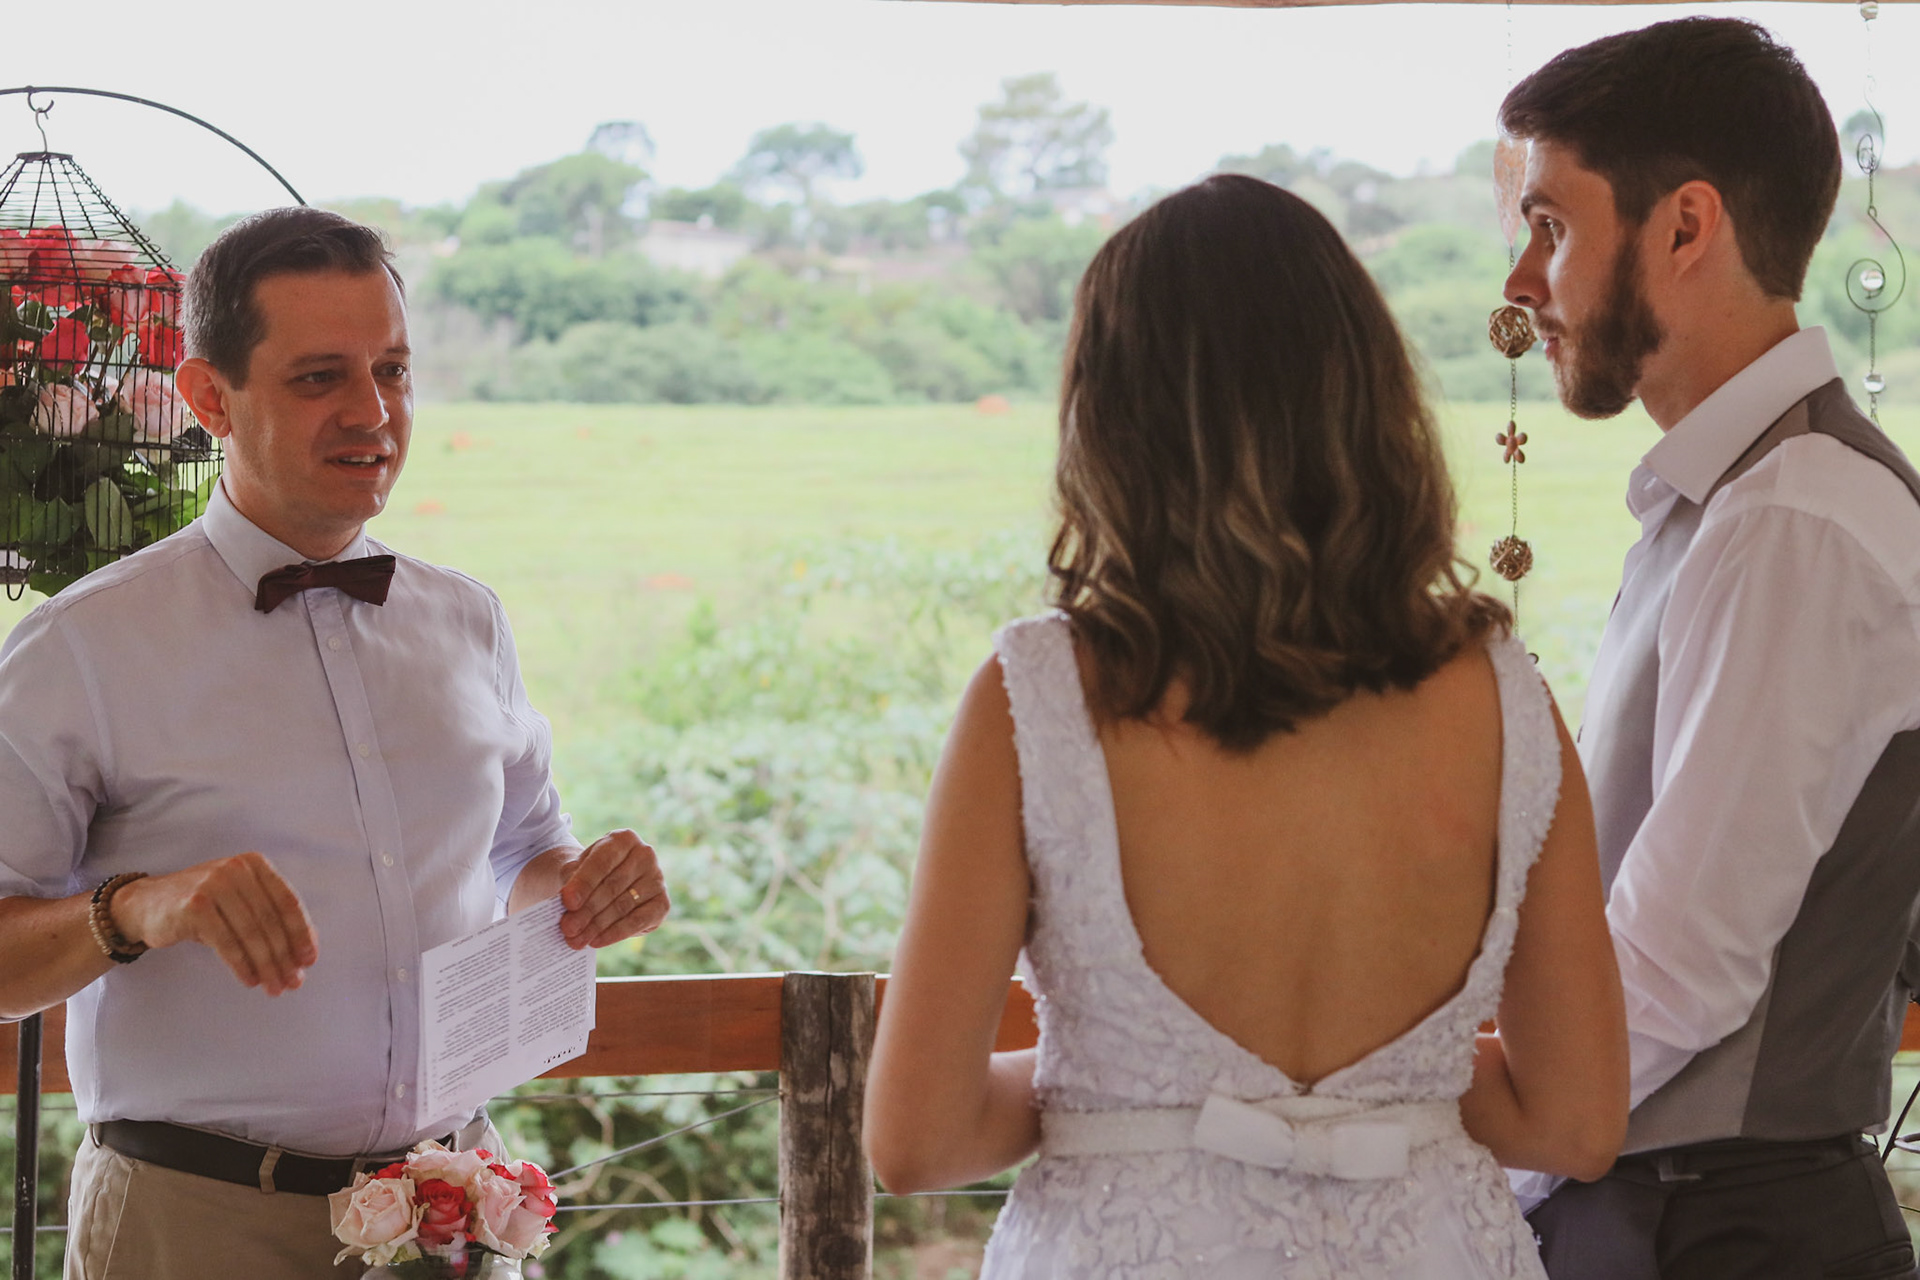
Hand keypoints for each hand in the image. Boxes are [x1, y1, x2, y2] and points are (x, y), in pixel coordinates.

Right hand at [111, 852, 317, 995]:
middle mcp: (236, 869)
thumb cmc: (204, 906)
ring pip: (251, 934)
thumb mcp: (240, 903)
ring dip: (267, 965)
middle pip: (271, 921)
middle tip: (293, 983)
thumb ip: (271, 918)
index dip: (302, 933)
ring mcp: (214, 884)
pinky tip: (250, 980)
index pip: (287, 902)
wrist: (146, 904)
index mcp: (255, 864)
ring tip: (274, 987)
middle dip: (285, 956)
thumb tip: (305, 953)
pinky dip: (242, 965)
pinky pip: (227, 943)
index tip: (309, 960)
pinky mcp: (195, 906)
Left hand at [557, 830, 668, 949]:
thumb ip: (572, 882)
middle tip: (568, 928)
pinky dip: (615, 933)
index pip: (602, 862)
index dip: (584, 883)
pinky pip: (637, 920)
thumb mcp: (575, 870)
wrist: (605, 882)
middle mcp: (645, 854)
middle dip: (587, 910)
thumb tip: (569, 905)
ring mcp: (657, 878)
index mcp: (623, 839)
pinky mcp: (662, 902)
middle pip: (612, 886)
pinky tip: (596, 941)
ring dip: (597, 926)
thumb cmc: (588, 874)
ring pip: (623, 906)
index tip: (568, 902)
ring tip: (576, 939)